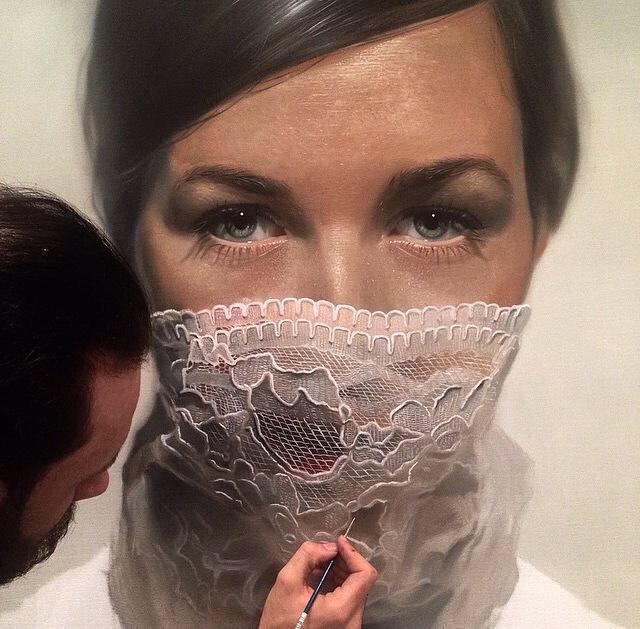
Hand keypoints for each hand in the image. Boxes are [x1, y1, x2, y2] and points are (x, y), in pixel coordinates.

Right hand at [258, 535, 377, 628]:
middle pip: (362, 580)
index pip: (365, 575)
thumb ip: (307, 556)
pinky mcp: (346, 625)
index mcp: (341, 610)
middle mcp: (353, 620)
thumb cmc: (280, 619)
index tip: (338, 542)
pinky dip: (340, 582)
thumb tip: (330, 546)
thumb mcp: (287, 581)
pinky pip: (351, 598)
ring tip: (320, 563)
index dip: (353, 553)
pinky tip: (323, 576)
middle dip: (345, 560)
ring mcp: (351, 625)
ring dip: (342, 570)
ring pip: (358, 588)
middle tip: (326, 551)